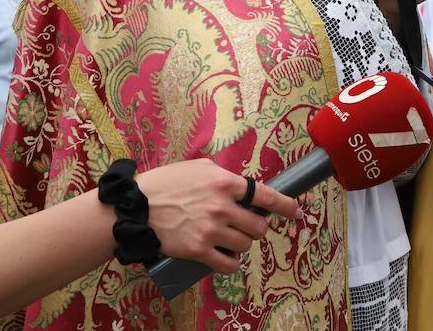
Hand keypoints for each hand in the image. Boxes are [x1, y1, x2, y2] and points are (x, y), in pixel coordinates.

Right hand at [138, 160, 302, 273]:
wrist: (136, 207)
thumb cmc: (166, 183)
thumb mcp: (198, 167)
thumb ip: (223, 176)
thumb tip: (243, 188)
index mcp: (224, 182)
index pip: (265, 195)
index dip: (286, 205)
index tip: (296, 211)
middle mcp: (222, 206)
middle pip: (258, 226)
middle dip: (256, 227)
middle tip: (246, 226)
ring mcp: (211, 230)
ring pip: (245, 245)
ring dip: (242, 244)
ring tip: (230, 240)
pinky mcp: (199, 251)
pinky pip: (228, 264)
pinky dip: (231, 263)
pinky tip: (228, 259)